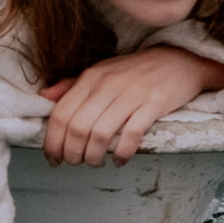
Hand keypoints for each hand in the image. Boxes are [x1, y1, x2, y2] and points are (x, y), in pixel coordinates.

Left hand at [39, 45, 223, 165]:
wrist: (179, 60)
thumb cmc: (136, 71)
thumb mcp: (101, 72)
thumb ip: (72, 86)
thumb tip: (44, 98)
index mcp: (91, 77)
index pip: (61, 114)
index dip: (52, 142)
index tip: (54, 159)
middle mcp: (108, 84)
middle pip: (77, 128)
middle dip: (72, 154)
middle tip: (75, 163)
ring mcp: (132, 94)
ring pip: (100, 134)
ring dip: (94, 157)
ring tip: (96, 163)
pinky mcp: (154, 104)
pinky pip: (131, 134)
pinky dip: (121, 153)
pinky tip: (119, 160)